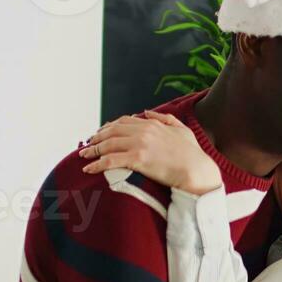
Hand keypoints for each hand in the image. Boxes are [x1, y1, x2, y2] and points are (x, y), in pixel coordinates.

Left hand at [79, 111, 221, 194]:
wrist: (197, 170)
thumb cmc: (192, 154)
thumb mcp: (181, 130)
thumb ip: (164, 118)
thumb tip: (147, 111)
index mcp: (151, 123)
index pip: (123, 121)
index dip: (109, 127)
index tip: (101, 133)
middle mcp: (143, 131)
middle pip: (111, 131)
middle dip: (97, 138)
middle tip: (88, 145)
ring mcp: (139, 144)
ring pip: (108, 145)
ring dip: (93, 150)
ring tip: (84, 156)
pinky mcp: (137, 160)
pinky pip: (110, 160)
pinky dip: (96, 164)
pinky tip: (89, 168)